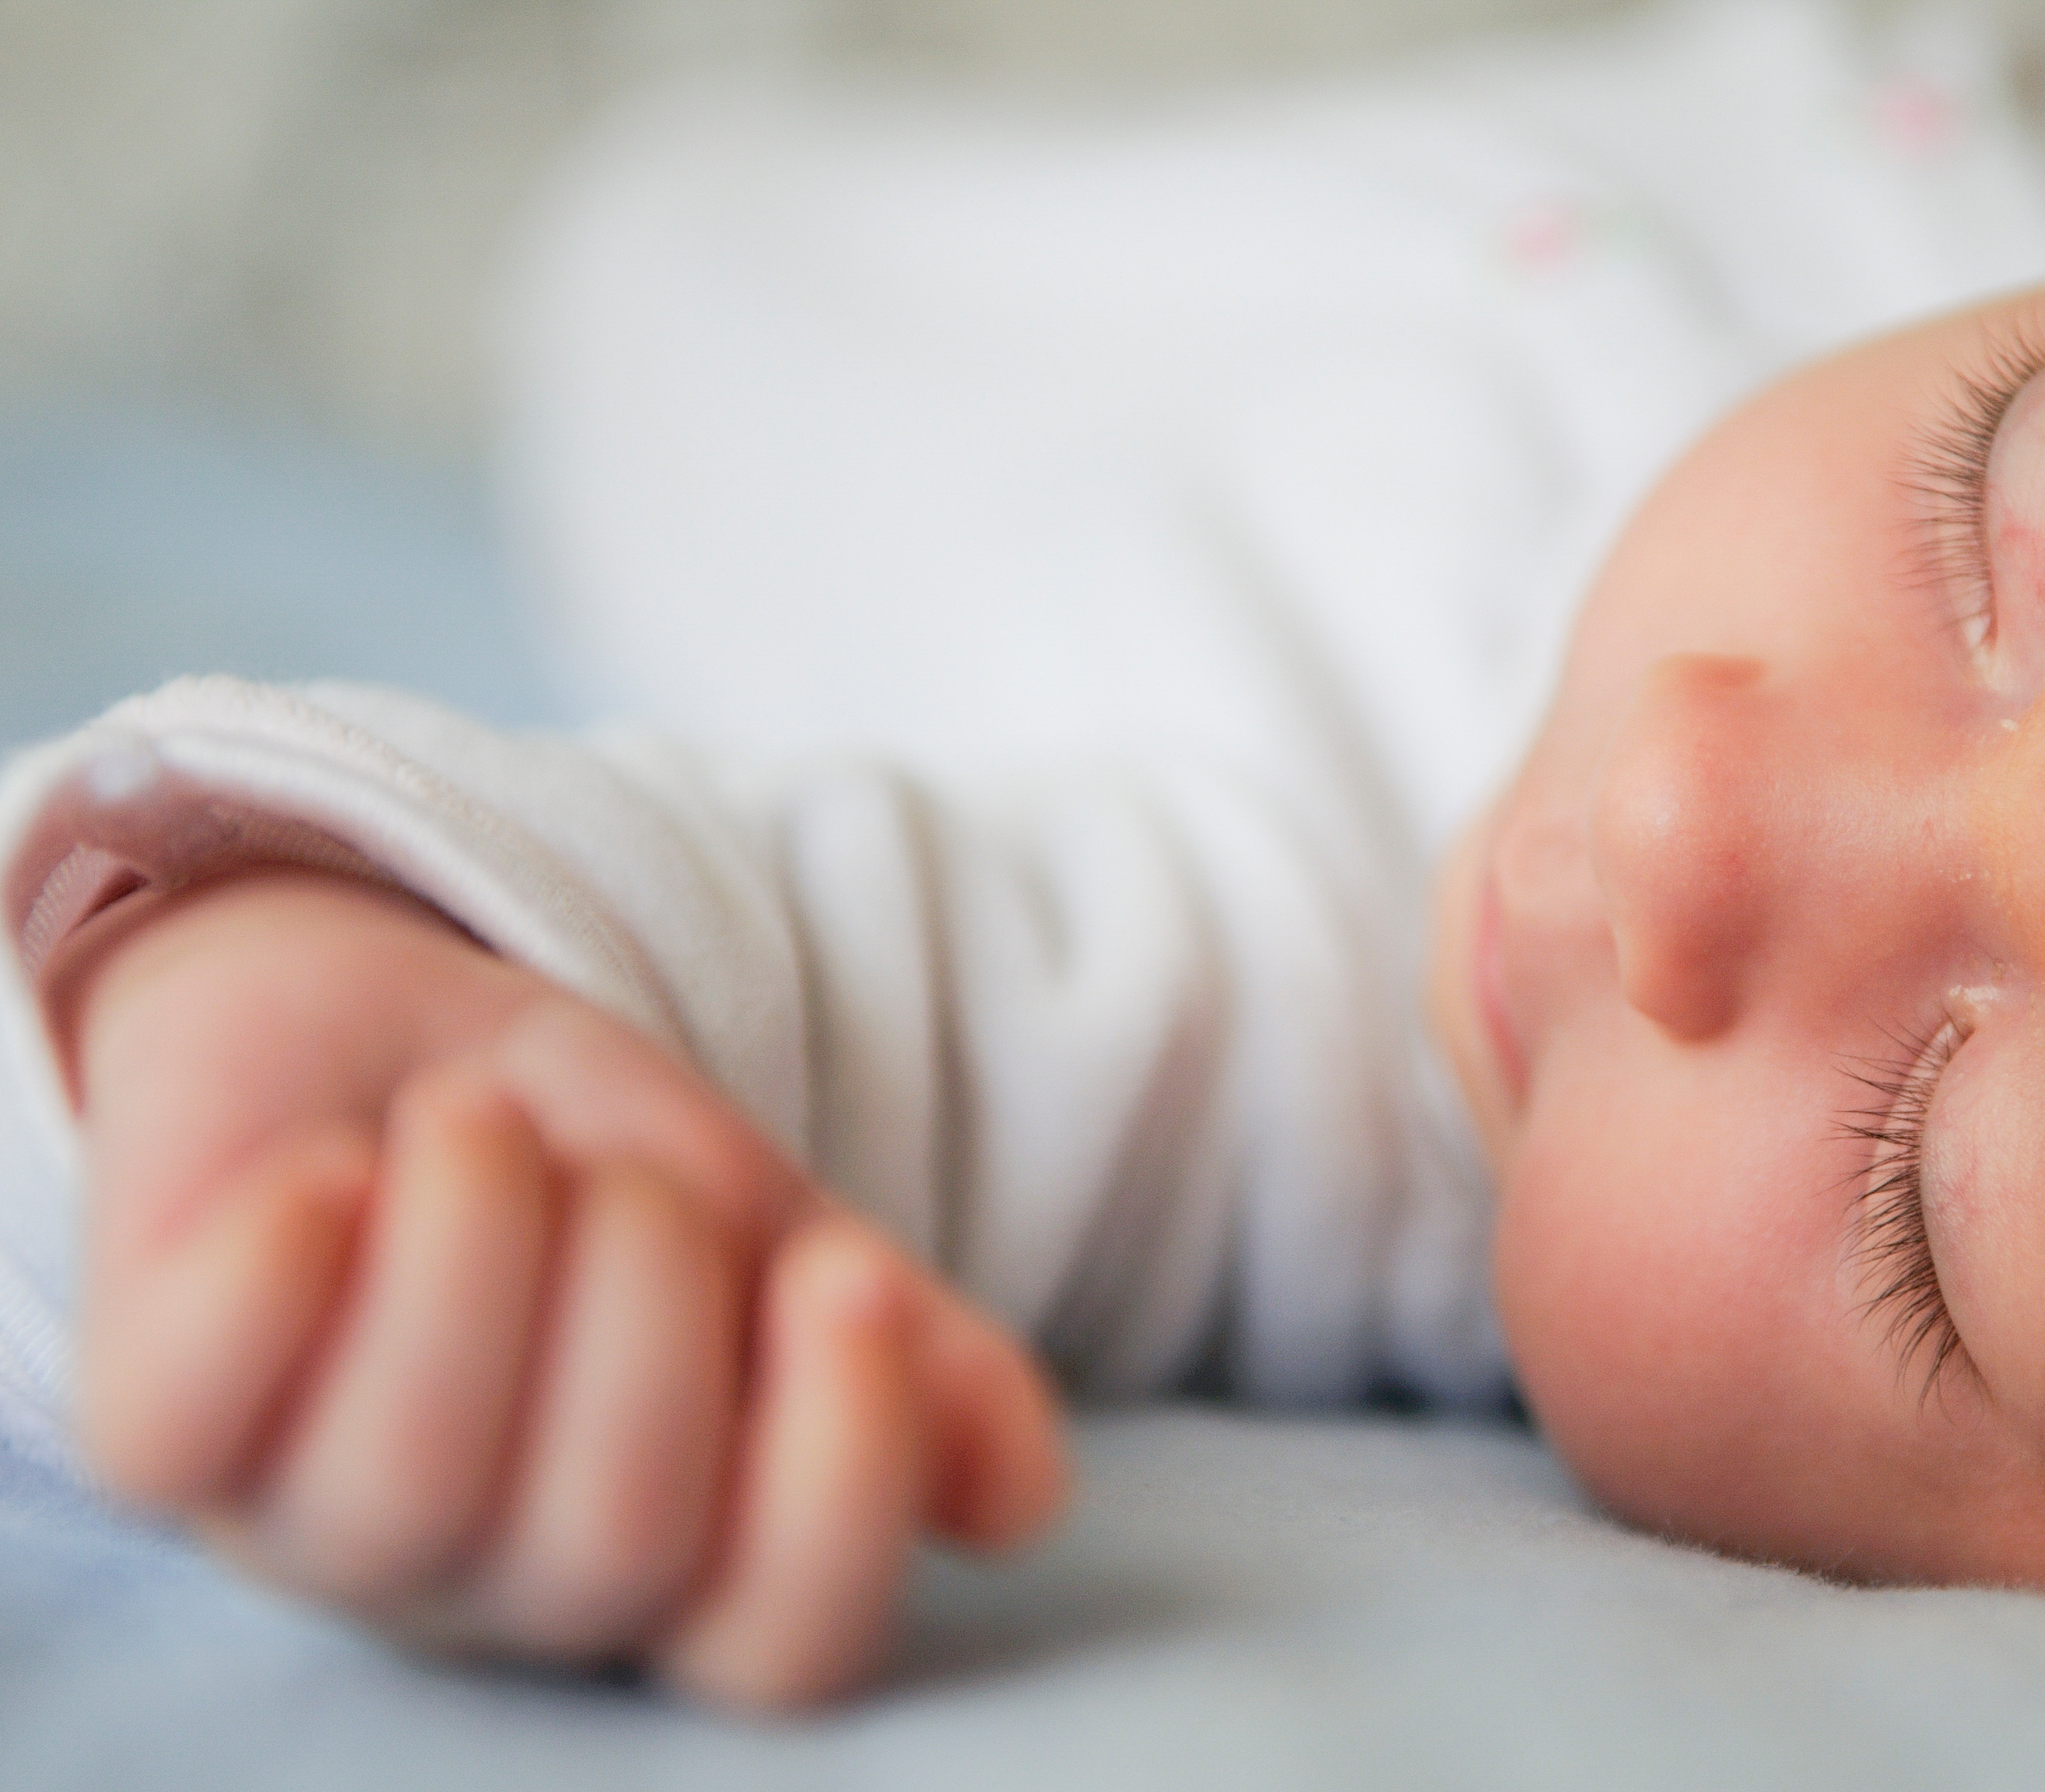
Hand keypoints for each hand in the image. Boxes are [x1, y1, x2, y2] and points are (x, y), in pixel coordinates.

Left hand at [49, 869, 1065, 1708]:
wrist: (388, 1029)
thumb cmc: (595, 1168)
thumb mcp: (772, 1233)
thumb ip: (907, 1353)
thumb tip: (1022, 1495)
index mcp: (674, 1550)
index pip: (785, 1641)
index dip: (841, 1480)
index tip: (849, 1282)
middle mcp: (497, 1580)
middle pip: (610, 1544)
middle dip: (650, 1299)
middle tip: (624, 1170)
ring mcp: (313, 1525)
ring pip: (407, 1480)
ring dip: (477, 1246)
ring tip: (476, 1128)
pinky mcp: (159, 1433)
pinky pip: (183, 1419)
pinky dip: (279, 1264)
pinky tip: (330, 1174)